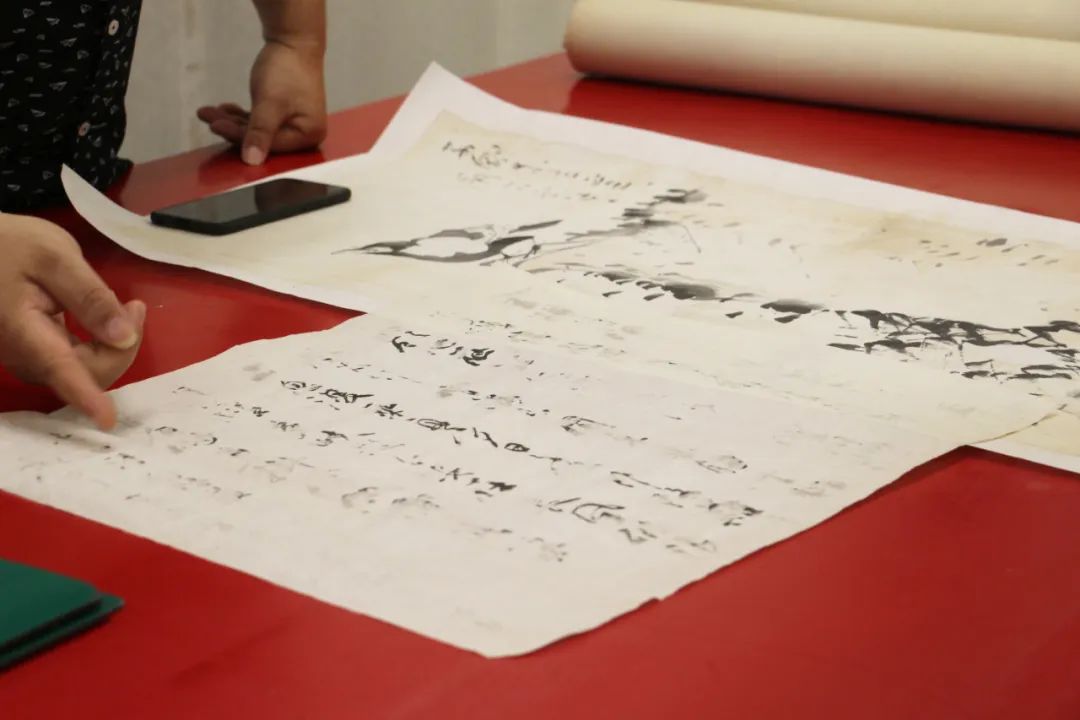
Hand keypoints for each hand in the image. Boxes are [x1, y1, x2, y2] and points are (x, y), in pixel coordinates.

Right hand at [0, 214, 145, 429]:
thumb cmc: (11, 245)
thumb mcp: (55, 257)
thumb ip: (90, 298)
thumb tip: (124, 337)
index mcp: (22, 330)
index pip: (60, 369)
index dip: (86, 397)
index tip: (107, 420)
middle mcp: (22, 354)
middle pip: (85, 372)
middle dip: (121, 347)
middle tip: (135, 307)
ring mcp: (27, 358)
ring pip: (83, 370)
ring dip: (112, 346)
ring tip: (126, 307)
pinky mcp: (35, 354)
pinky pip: (75, 362)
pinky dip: (99, 345)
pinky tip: (104, 319)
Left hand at [197, 40, 326, 165]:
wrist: (294, 40)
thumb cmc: (286, 72)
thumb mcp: (270, 103)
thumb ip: (260, 132)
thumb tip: (251, 162)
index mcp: (309, 135)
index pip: (271, 146)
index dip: (241, 138)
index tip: (215, 126)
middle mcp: (304, 135)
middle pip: (262, 140)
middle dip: (232, 128)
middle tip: (207, 117)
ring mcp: (293, 124)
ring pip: (256, 130)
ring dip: (231, 121)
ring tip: (208, 112)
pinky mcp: (283, 115)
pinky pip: (258, 121)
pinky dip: (240, 116)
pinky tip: (223, 109)